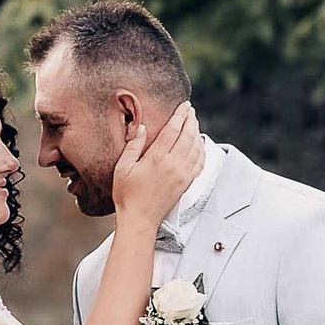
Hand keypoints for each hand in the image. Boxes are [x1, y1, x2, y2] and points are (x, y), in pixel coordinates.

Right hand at [110, 98, 201, 228]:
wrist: (140, 219)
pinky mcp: (186, 183)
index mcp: (157, 158)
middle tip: (190, 110)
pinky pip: (199, 162)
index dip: (180, 115)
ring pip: (196, 147)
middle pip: (188, 135)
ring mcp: (182, 174)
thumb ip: (133, 145)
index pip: (173, 130)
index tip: (184, 105)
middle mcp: (173, 165)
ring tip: (194, 123)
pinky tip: (199, 144)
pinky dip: (201, 150)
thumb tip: (143, 127)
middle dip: (191, 120)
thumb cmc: (127, 195)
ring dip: (197, 132)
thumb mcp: (123, 167)